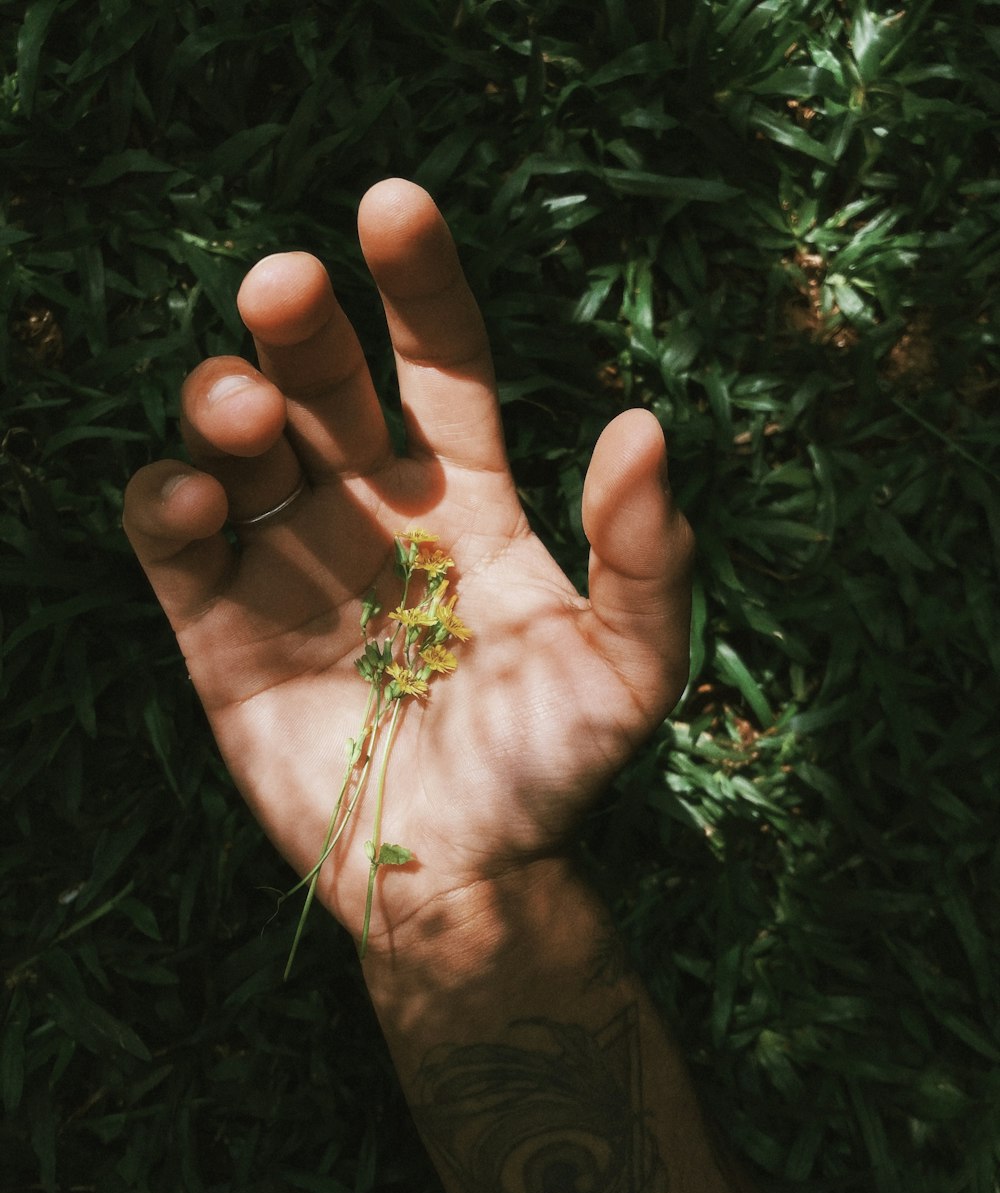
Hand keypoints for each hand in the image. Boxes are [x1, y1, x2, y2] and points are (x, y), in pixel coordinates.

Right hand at [123, 179, 693, 953]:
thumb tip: (645, 427)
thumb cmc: (550, 774)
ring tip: (246, 415)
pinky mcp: (216, 622)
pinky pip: (170, 534)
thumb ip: (645, 559)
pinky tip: (199, 501)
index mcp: (463, 499)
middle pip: (319, 380)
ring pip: (234, 440)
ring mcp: (287, 561)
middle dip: (298, 321)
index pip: (438, 362)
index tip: (394, 204)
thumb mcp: (628, 671)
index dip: (418, 284)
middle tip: (282, 285)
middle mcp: (368, 511)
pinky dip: (166, 499)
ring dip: (225, 399)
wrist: (460, 876)